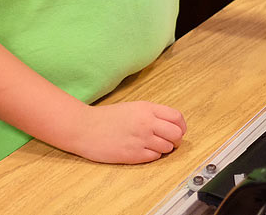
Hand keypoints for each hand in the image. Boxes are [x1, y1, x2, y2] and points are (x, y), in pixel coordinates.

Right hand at [71, 101, 186, 163]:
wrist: (84, 128)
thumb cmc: (107, 118)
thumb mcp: (134, 107)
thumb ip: (153, 114)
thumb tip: (172, 124)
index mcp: (147, 109)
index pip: (177, 117)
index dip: (181, 126)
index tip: (179, 130)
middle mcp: (147, 123)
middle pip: (177, 134)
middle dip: (177, 139)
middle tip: (171, 142)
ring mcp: (141, 139)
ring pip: (167, 147)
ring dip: (164, 148)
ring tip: (154, 146)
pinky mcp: (133, 154)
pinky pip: (154, 157)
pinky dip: (153, 155)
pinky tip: (144, 151)